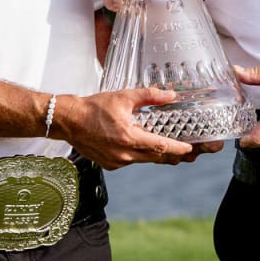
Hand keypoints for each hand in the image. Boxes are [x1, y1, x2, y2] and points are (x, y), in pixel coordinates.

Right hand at [54, 86, 202, 168]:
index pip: (160, 146)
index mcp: (128, 137)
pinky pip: (131, 161)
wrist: (69, 121)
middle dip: (174, 156)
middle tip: (189, 153)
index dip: (178, 149)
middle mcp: (124, 154)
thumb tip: (170, 95)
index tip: (190, 149)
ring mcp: (117, 162)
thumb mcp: (123, 97)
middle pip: (156, 157)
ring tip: (173, 152)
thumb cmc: (93, 109)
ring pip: (144, 160)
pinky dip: (140, 155)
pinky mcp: (110, 165)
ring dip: (158, 156)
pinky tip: (143, 147)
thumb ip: (149, 96)